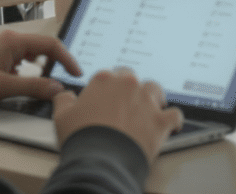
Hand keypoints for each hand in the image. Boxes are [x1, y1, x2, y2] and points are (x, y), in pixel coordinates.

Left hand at [0, 30, 80, 105]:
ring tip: (48, 82)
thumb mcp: (3, 87)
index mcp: (14, 41)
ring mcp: (4, 47)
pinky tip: (27, 82)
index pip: (51, 45)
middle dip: (57, 63)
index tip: (76, 74)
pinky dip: (30, 69)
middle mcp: (11, 39)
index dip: (67, 59)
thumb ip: (33, 87)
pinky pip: (22, 59)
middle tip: (65, 80)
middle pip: (44, 47)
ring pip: (33, 54)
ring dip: (43, 66)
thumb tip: (58, 88)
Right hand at [52, 68, 183, 161]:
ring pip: (156, 91)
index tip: (107, 98)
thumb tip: (65, 95)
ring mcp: (147, 102)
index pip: (109, 76)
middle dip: (130, 89)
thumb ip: (63, 100)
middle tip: (126, 103)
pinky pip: (175, 115)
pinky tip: (171, 125)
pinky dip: (173, 120)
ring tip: (150, 109)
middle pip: (133, 79)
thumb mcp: (61, 116)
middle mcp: (128, 85)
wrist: (101, 160)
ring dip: (154, 98)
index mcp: (104, 81)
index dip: (108, 88)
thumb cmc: (81, 138)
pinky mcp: (161, 120)